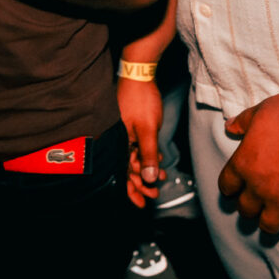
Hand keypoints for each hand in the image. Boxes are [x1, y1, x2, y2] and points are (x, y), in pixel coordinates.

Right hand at [120, 76, 165, 208]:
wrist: (139, 75)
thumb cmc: (140, 100)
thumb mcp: (147, 130)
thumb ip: (148, 154)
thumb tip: (149, 177)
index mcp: (118, 144)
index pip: (122, 174)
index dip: (132, 191)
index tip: (143, 204)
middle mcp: (118, 141)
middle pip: (128, 170)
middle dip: (142, 183)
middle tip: (155, 195)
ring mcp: (124, 134)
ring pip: (134, 159)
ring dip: (147, 170)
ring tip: (160, 179)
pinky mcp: (131, 128)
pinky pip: (137, 148)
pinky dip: (147, 157)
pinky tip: (158, 162)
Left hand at [215, 88, 278, 239]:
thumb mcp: (262, 111)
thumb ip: (243, 122)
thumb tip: (230, 127)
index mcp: (244, 163)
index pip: (226, 186)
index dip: (231, 188)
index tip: (237, 188)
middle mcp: (258, 186)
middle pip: (245, 210)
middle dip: (250, 206)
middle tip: (259, 202)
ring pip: (267, 226)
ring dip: (270, 221)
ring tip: (276, 216)